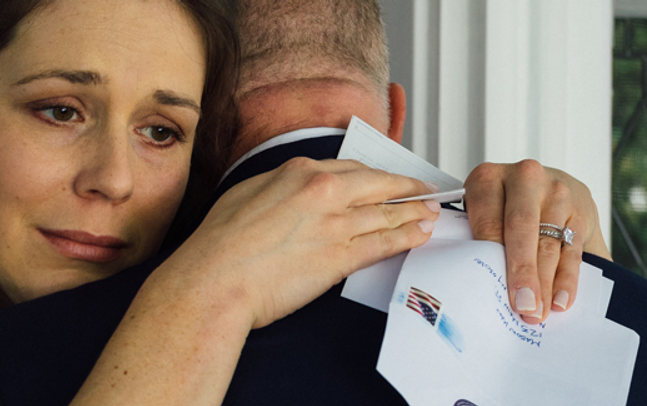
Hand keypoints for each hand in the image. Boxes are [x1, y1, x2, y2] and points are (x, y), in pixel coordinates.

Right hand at [171, 158, 440, 328]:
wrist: (214, 279)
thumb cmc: (218, 244)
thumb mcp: (245, 194)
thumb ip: (278, 188)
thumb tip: (291, 192)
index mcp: (299, 172)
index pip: (351, 168)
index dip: (375, 175)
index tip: (386, 179)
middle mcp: (322, 191)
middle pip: (378, 184)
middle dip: (407, 187)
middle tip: (426, 191)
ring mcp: (334, 223)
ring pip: (387, 212)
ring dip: (414, 212)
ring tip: (431, 213)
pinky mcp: (340, 256)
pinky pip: (383, 243)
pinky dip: (406, 237)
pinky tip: (419, 235)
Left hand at [464, 160, 609, 324]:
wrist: (549, 186)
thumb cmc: (504, 206)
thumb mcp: (484, 210)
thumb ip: (477, 235)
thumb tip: (464, 282)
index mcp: (488, 178)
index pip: (489, 221)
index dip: (490, 257)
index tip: (493, 289)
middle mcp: (525, 179)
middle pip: (522, 230)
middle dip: (524, 272)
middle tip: (523, 307)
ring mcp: (557, 193)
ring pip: (549, 243)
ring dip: (545, 282)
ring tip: (539, 312)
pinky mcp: (581, 210)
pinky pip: (572, 250)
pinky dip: (567, 278)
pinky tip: (560, 300)